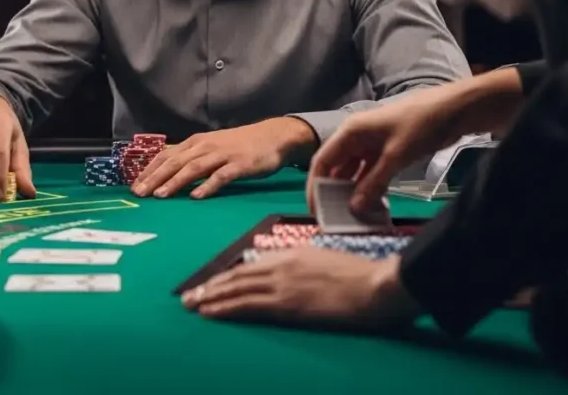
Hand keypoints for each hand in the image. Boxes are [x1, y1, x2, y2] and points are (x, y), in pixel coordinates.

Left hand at [132, 117, 315, 199]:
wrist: (273, 136)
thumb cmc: (240, 145)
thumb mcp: (211, 146)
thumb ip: (191, 156)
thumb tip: (167, 168)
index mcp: (196, 142)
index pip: (166, 155)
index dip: (149, 170)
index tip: (134, 185)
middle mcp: (205, 146)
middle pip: (175, 162)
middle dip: (155, 178)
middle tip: (139, 193)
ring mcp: (222, 155)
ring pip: (193, 168)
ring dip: (175, 182)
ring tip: (160, 195)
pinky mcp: (239, 165)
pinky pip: (221, 176)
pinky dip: (207, 186)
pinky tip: (196, 197)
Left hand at [181, 249, 419, 328]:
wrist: (378, 285)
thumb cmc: (364, 278)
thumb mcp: (329, 264)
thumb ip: (308, 269)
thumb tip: (295, 279)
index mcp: (293, 254)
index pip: (253, 265)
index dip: (230, 275)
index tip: (214, 283)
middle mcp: (282, 265)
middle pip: (238, 275)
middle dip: (212, 286)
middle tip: (190, 295)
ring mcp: (283, 283)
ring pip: (237, 289)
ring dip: (211, 296)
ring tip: (191, 304)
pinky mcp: (287, 303)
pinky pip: (248, 305)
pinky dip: (225, 307)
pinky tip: (210, 312)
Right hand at [308, 69, 525, 215]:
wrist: (453, 109)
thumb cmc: (420, 125)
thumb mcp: (396, 156)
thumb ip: (374, 183)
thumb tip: (353, 208)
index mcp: (350, 132)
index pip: (322, 161)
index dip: (315, 186)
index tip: (316, 211)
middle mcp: (355, 138)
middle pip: (335, 167)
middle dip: (333, 192)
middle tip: (334, 218)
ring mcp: (371, 144)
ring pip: (353, 171)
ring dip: (352, 191)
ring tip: (351, 216)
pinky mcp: (386, 150)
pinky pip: (370, 172)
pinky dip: (369, 187)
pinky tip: (371, 204)